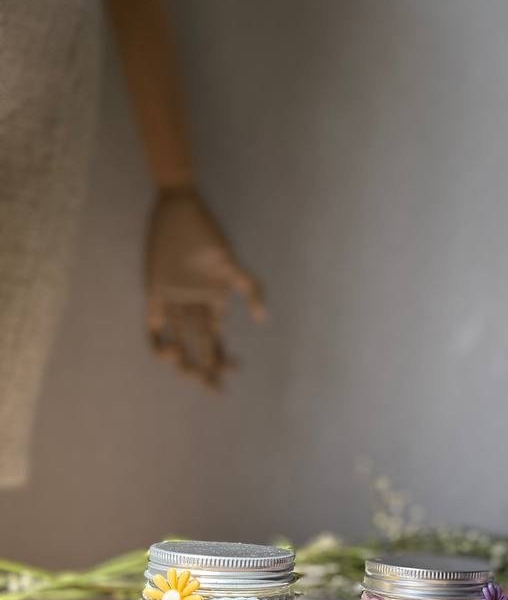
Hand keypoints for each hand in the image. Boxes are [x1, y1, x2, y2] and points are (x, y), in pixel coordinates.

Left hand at [145, 188, 265, 387]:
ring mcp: (174, 300)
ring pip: (179, 340)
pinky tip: (168, 354)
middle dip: (208, 368)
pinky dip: (158, 342)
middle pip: (200, 345)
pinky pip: (153, 325)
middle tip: (214, 390)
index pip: (218, 339)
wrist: (178, 209)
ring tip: (189, 373)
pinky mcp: (154, 292)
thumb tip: (263, 318)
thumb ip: (250, 287)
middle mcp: (194, 304)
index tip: (235, 370)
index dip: (225, 357)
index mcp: (214, 301)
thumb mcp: (231, 262)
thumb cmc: (207, 233)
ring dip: (184, 360)